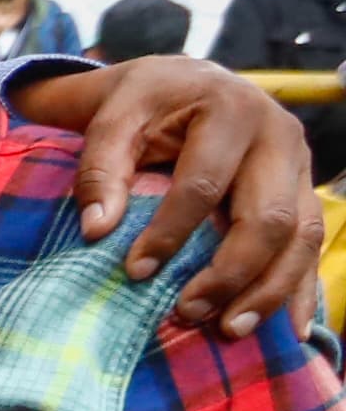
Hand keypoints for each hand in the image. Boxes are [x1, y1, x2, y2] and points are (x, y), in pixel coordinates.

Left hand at [33, 56, 326, 337]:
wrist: (185, 80)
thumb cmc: (143, 102)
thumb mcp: (111, 117)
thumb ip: (99, 169)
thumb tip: (96, 231)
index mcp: (230, 110)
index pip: (204, 184)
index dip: (170, 233)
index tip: (135, 273)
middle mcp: (278, 135)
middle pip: (268, 217)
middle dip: (231, 272)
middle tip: (188, 312)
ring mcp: (299, 164)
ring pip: (301, 236)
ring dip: (269, 289)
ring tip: (229, 330)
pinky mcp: (304, 189)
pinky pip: (314, 242)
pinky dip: (300, 286)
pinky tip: (290, 328)